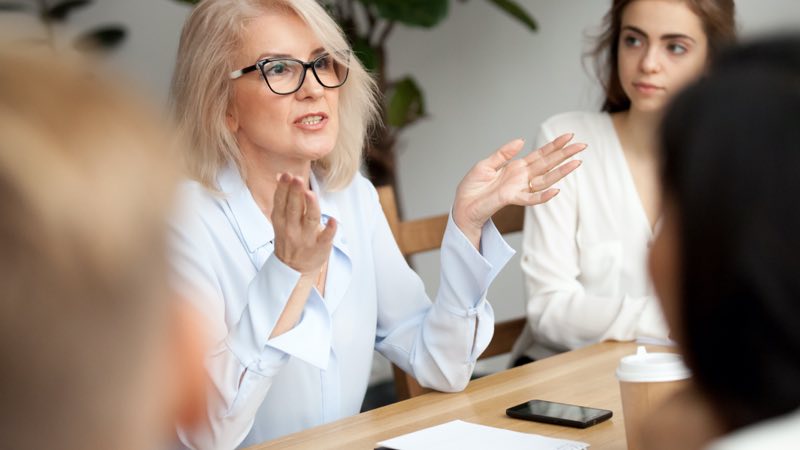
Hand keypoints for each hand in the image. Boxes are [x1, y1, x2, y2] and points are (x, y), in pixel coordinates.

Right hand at [271, 173, 336, 274]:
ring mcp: (306, 238)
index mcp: (281, 220)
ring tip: (310, 194)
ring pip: (309, 220)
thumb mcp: (281, 220)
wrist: (293, 269)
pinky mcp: (320, 247)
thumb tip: (281, 175)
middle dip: (295, 193)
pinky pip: (325, 237)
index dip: (284, 188)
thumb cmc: (289, 238)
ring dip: (311, 207)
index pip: (281, 202)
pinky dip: (329, 230)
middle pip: (294, 208)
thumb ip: (283, 198)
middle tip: (297, 179)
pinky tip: (333, 221)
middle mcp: (292, 228)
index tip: (287, 175)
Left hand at [452, 134, 585, 244]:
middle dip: (565, 154)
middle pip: (547, 164)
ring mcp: (519, 189)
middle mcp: (521, 177)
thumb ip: (503, 154)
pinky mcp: (511, 199)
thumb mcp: (486, 164)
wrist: (462, 206)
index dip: (554, 145)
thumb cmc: (472, 187)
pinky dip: (543, 196)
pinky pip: (531, 199)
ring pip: (545, 179)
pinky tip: (556, 190)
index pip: (540, 155)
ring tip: (577, 162)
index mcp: (516, 167)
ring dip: (561, 172)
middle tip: (582, 145)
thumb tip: (521, 140)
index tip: (569, 136)